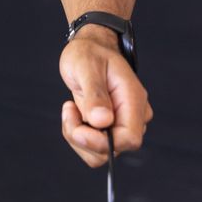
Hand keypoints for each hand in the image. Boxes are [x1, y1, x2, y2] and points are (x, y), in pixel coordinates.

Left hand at [59, 27, 153, 167]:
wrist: (88, 48)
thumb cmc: (88, 52)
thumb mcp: (87, 66)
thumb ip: (95, 93)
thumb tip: (102, 121)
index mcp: (133, 100)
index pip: (129, 138)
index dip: (103, 142)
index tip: (79, 129)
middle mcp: (133, 116)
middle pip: (113, 149)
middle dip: (84, 138)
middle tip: (68, 110)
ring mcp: (121, 124)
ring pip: (101, 153)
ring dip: (77, 136)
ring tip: (69, 109)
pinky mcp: (108, 128)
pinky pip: (93, 147)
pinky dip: (77, 135)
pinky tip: (72, 112)